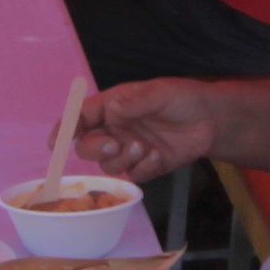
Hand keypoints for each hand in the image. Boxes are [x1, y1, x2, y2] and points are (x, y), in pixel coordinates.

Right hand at [69, 80, 217, 180]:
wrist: (212, 121)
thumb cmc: (183, 98)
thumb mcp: (160, 93)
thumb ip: (136, 102)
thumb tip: (113, 107)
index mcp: (113, 106)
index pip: (82, 117)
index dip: (66, 127)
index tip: (56, 141)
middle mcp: (116, 129)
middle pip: (88, 146)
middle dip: (96, 148)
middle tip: (115, 144)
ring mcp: (129, 149)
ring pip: (108, 164)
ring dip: (123, 159)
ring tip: (145, 148)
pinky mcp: (145, 166)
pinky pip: (133, 175)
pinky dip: (143, 169)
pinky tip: (158, 156)